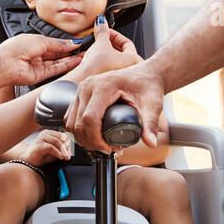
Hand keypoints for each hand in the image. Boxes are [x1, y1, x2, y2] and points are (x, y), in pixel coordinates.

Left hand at [0, 33, 83, 87]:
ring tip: (84, 56)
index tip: (78, 42)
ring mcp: (38, 65)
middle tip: (84, 50)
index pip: (53, 43)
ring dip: (71, 59)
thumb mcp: (41, 40)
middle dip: (70, 51)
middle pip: (57, 53)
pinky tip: (75, 62)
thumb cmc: (16, 48)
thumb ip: (58, 44)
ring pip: (58, 62)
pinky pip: (55, 70)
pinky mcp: (40, 76)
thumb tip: (72, 42)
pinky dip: (66, 66)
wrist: (5, 64)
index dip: (66, 43)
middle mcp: (36, 54)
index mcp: (33, 42)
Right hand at [18, 129, 72, 165]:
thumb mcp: (54, 151)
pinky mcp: (39, 145)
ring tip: (65, 157)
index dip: (68, 144)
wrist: (29, 160)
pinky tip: (59, 157)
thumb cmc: (41, 155)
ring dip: (63, 150)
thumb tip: (69, 151)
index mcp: (50, 133)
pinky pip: (51, 147)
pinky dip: (57, 152)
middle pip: (61, 138)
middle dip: (67, 147)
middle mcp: (46, 133)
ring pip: (57, 141)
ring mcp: (42, 138)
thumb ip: (61, 149)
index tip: (70, 152)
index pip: (63, 135)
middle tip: (68, 156)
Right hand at [66, 18, 162, 151]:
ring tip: (101, 144)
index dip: (96, 139)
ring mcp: (82, 89)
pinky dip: (78, 130)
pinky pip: (71, 116)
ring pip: (71, 122)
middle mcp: (88, 86)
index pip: (90, 119)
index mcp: (104, 86)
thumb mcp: (152, 105)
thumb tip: (151, 143)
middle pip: (78, 123)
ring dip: (82, 138)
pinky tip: (92, 136)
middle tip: (108, 149)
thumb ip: (150, 124)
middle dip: (90, 142)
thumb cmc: (147, 85)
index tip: (109, 148)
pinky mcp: (80, 94)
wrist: (144, 74)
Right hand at [74, 15, 141, 79]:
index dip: (114, 34)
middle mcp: (132, 70)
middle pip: (123, 52)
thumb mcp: (100, 44)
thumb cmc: (95, 69)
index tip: (106, 31)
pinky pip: (111, 69)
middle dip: (111, 43)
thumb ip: (102, 30)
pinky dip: (105, 63)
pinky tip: (96, 61)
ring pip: (117, 61)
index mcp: (134, 60)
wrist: (83, 83)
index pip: (127, 42)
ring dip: (107, 53)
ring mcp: (123, 79)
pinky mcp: (113, 84)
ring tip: (97, 49)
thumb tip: (101, 22)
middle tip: (102, 39)